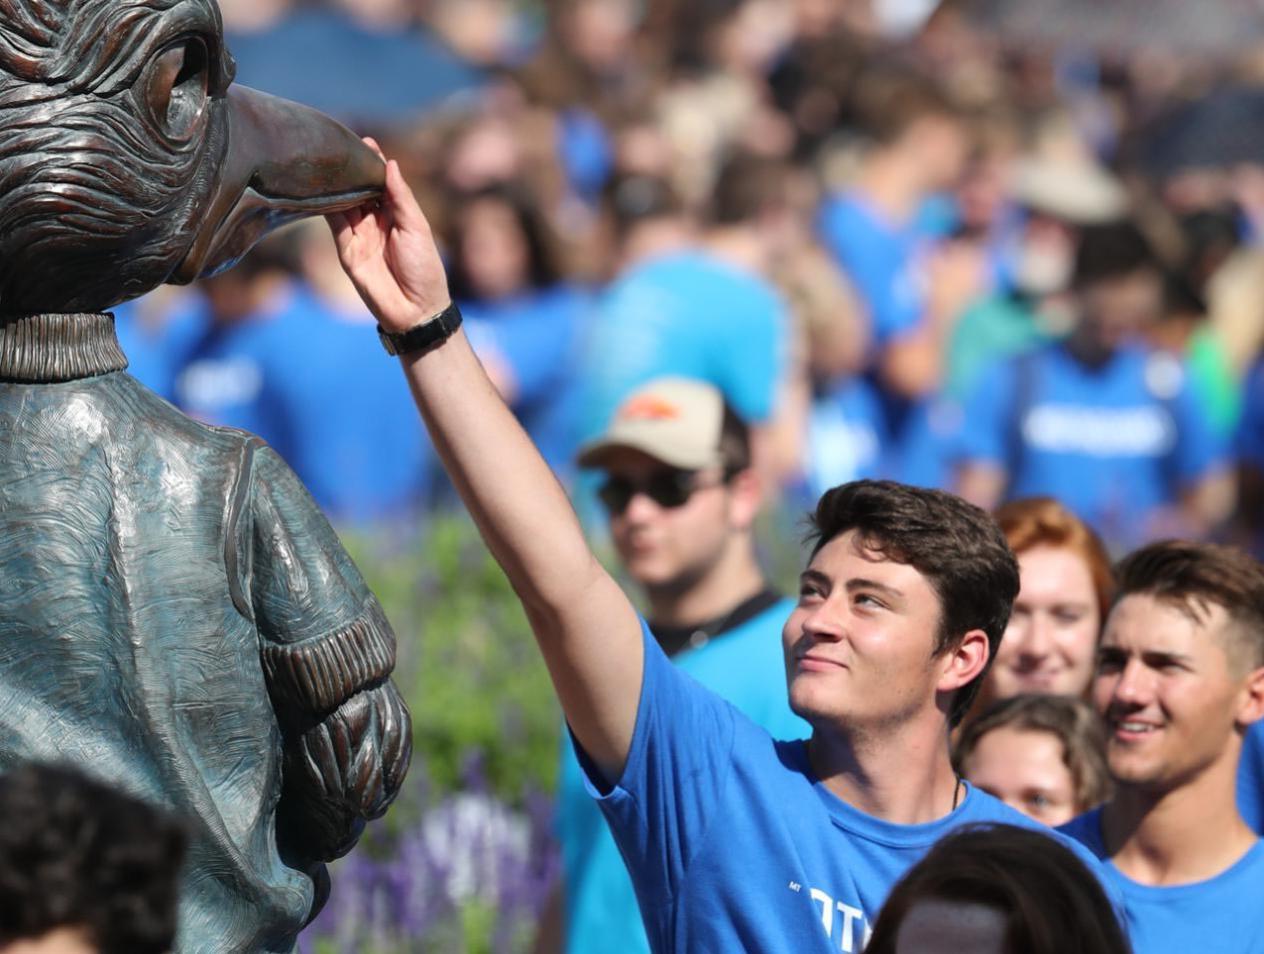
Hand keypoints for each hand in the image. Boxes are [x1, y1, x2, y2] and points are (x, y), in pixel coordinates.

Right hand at [327, 139, 450, 333]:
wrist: (415, 310)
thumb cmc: (425, 268)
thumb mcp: (417, 227)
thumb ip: (401, 197)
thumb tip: (390, 163)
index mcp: (398, 214)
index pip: (381, 182)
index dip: (373, 163)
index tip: (364, 141)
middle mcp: (376, 221)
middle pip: (359, 189)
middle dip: (350, 169)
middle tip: (337, 145)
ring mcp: (359, 235)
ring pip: (343, 203)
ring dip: (336, 184)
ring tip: (325, 161)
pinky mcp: (346, 250)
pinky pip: (333, 223)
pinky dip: (326, 205)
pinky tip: (320, 187)